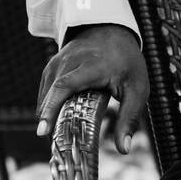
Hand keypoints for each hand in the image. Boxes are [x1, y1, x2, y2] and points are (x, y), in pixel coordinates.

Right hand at [35, 23, 147, 154]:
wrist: (111, 30)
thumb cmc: (126, 61)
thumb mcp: (137, 89)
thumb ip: (129, 118)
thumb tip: (123, 149)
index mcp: (91, 66)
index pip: (64, 87)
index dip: (52, 109)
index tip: (43, 131)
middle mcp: (69, 62)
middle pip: (52, 95)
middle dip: (50, 121)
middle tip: (56, 146)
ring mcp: (57, 62)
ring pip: (45, 96)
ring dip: (49, 116)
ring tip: (58, 137)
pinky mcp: (51, 67)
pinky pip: (45, 92)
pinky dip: (49, 107)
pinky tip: (58, 121)